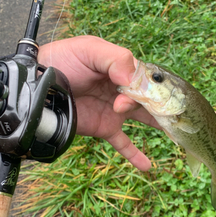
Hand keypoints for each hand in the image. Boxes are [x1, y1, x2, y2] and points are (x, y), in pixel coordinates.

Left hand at [38, 36, 159, 170]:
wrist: (37, 86)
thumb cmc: (62, 61)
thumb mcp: (89, 50)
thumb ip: (115, 59)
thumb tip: (134, 80)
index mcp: (121, 67)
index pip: (148, 76)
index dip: (154, 85)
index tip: (154, 94)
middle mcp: (122, 88)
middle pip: (150, 97)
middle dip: (161, 104)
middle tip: (169, 114)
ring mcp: (114, 109)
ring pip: (143, 117)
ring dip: (160, 124)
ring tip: (178, 133)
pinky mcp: (104, 127)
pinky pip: (122, 143)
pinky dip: (134, 155)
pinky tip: (147, 167)